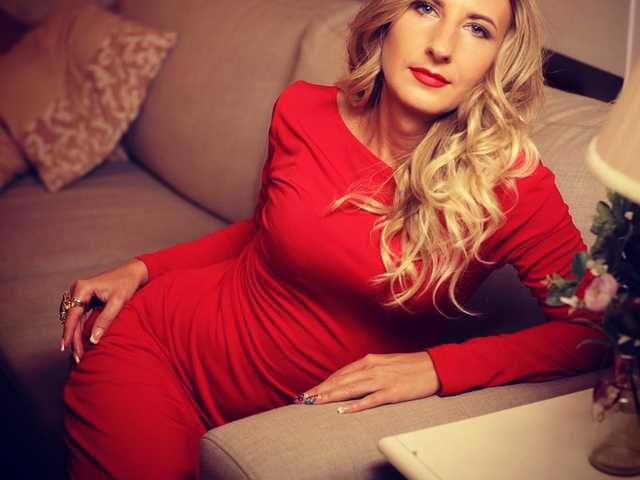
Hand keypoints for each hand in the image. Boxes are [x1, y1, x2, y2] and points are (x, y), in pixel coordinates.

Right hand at [60, 258, 148, 362]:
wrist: (134, 272)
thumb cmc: (127, 284)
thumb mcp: (118, 302)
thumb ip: (105, 320)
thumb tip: (93, 339)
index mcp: (83, 288)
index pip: (72, 315)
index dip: (69, 333)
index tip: (65, 347)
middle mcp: (77, 289)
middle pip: (72, 319)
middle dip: (73, 338)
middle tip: (78, 357)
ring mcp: (80, 293)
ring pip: (74, 319)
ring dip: (76, 335)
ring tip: (79, 353)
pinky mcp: (85, 298)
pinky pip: (79, 316)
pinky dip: (80, 328)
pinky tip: (80, 341)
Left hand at [296, 352, 439, 413]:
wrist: (434, 367)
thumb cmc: (410, 366)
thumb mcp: (384, 363)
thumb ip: (367, 371)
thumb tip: (350, 381)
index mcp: (369, 360)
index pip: (340, 374)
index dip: (324, 383)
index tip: (310, 391)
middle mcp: (372, 368)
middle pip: (341, 381)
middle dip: (321, 390)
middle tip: (304, 399)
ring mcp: (382, 380)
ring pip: (350, 389)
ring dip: (331, 396)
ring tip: (315, 403)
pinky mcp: (392, 392)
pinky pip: (370, 400)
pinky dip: (355, 405)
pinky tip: (342, 410)